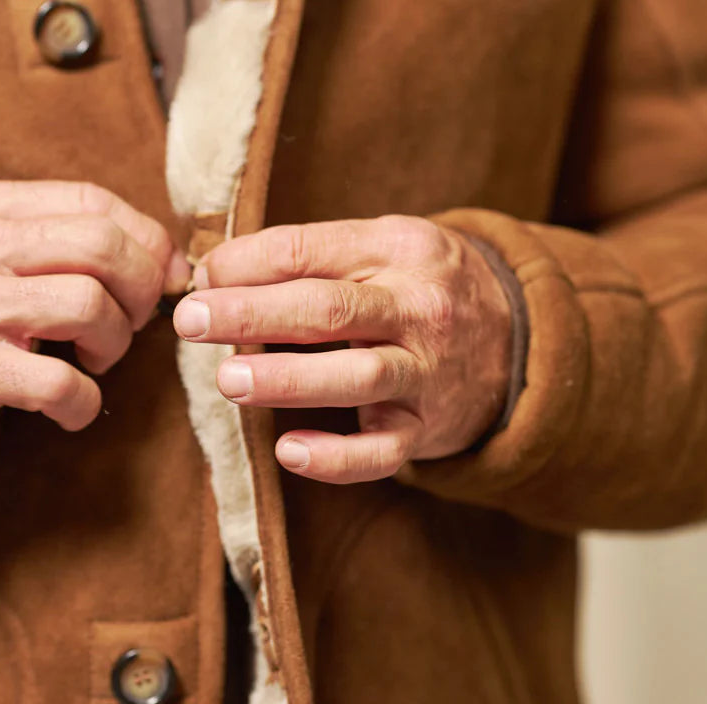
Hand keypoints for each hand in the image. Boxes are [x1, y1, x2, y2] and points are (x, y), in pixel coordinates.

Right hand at [0, 179, 189, 457]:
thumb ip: (61, 240)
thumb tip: (168, 261)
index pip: (90, 200)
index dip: (145, 237)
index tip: (164, 272)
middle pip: (101, 244)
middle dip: (141, 286)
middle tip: (134, 320)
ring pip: (90, 304)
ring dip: (115, 341)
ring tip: (96, 358)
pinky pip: (61, 381)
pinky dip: (84, 402)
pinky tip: (72, 407)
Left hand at [173, 216, 511, 483]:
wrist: (515, 337)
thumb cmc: (416, 285)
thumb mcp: (380, 248)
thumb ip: (308, 257)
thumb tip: (216, 275)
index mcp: (400, 247)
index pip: (310, 249)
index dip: (248, 262)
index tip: (200, 276)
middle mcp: (419, 306)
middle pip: (327, 309)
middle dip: (252, 313)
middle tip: (191, 320)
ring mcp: (428, 370)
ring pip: (357, 376)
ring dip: (287, 379)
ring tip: (228, 378)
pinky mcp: (428, 427)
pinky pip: (383, 451)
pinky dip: (336, 459)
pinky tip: (288, 451)